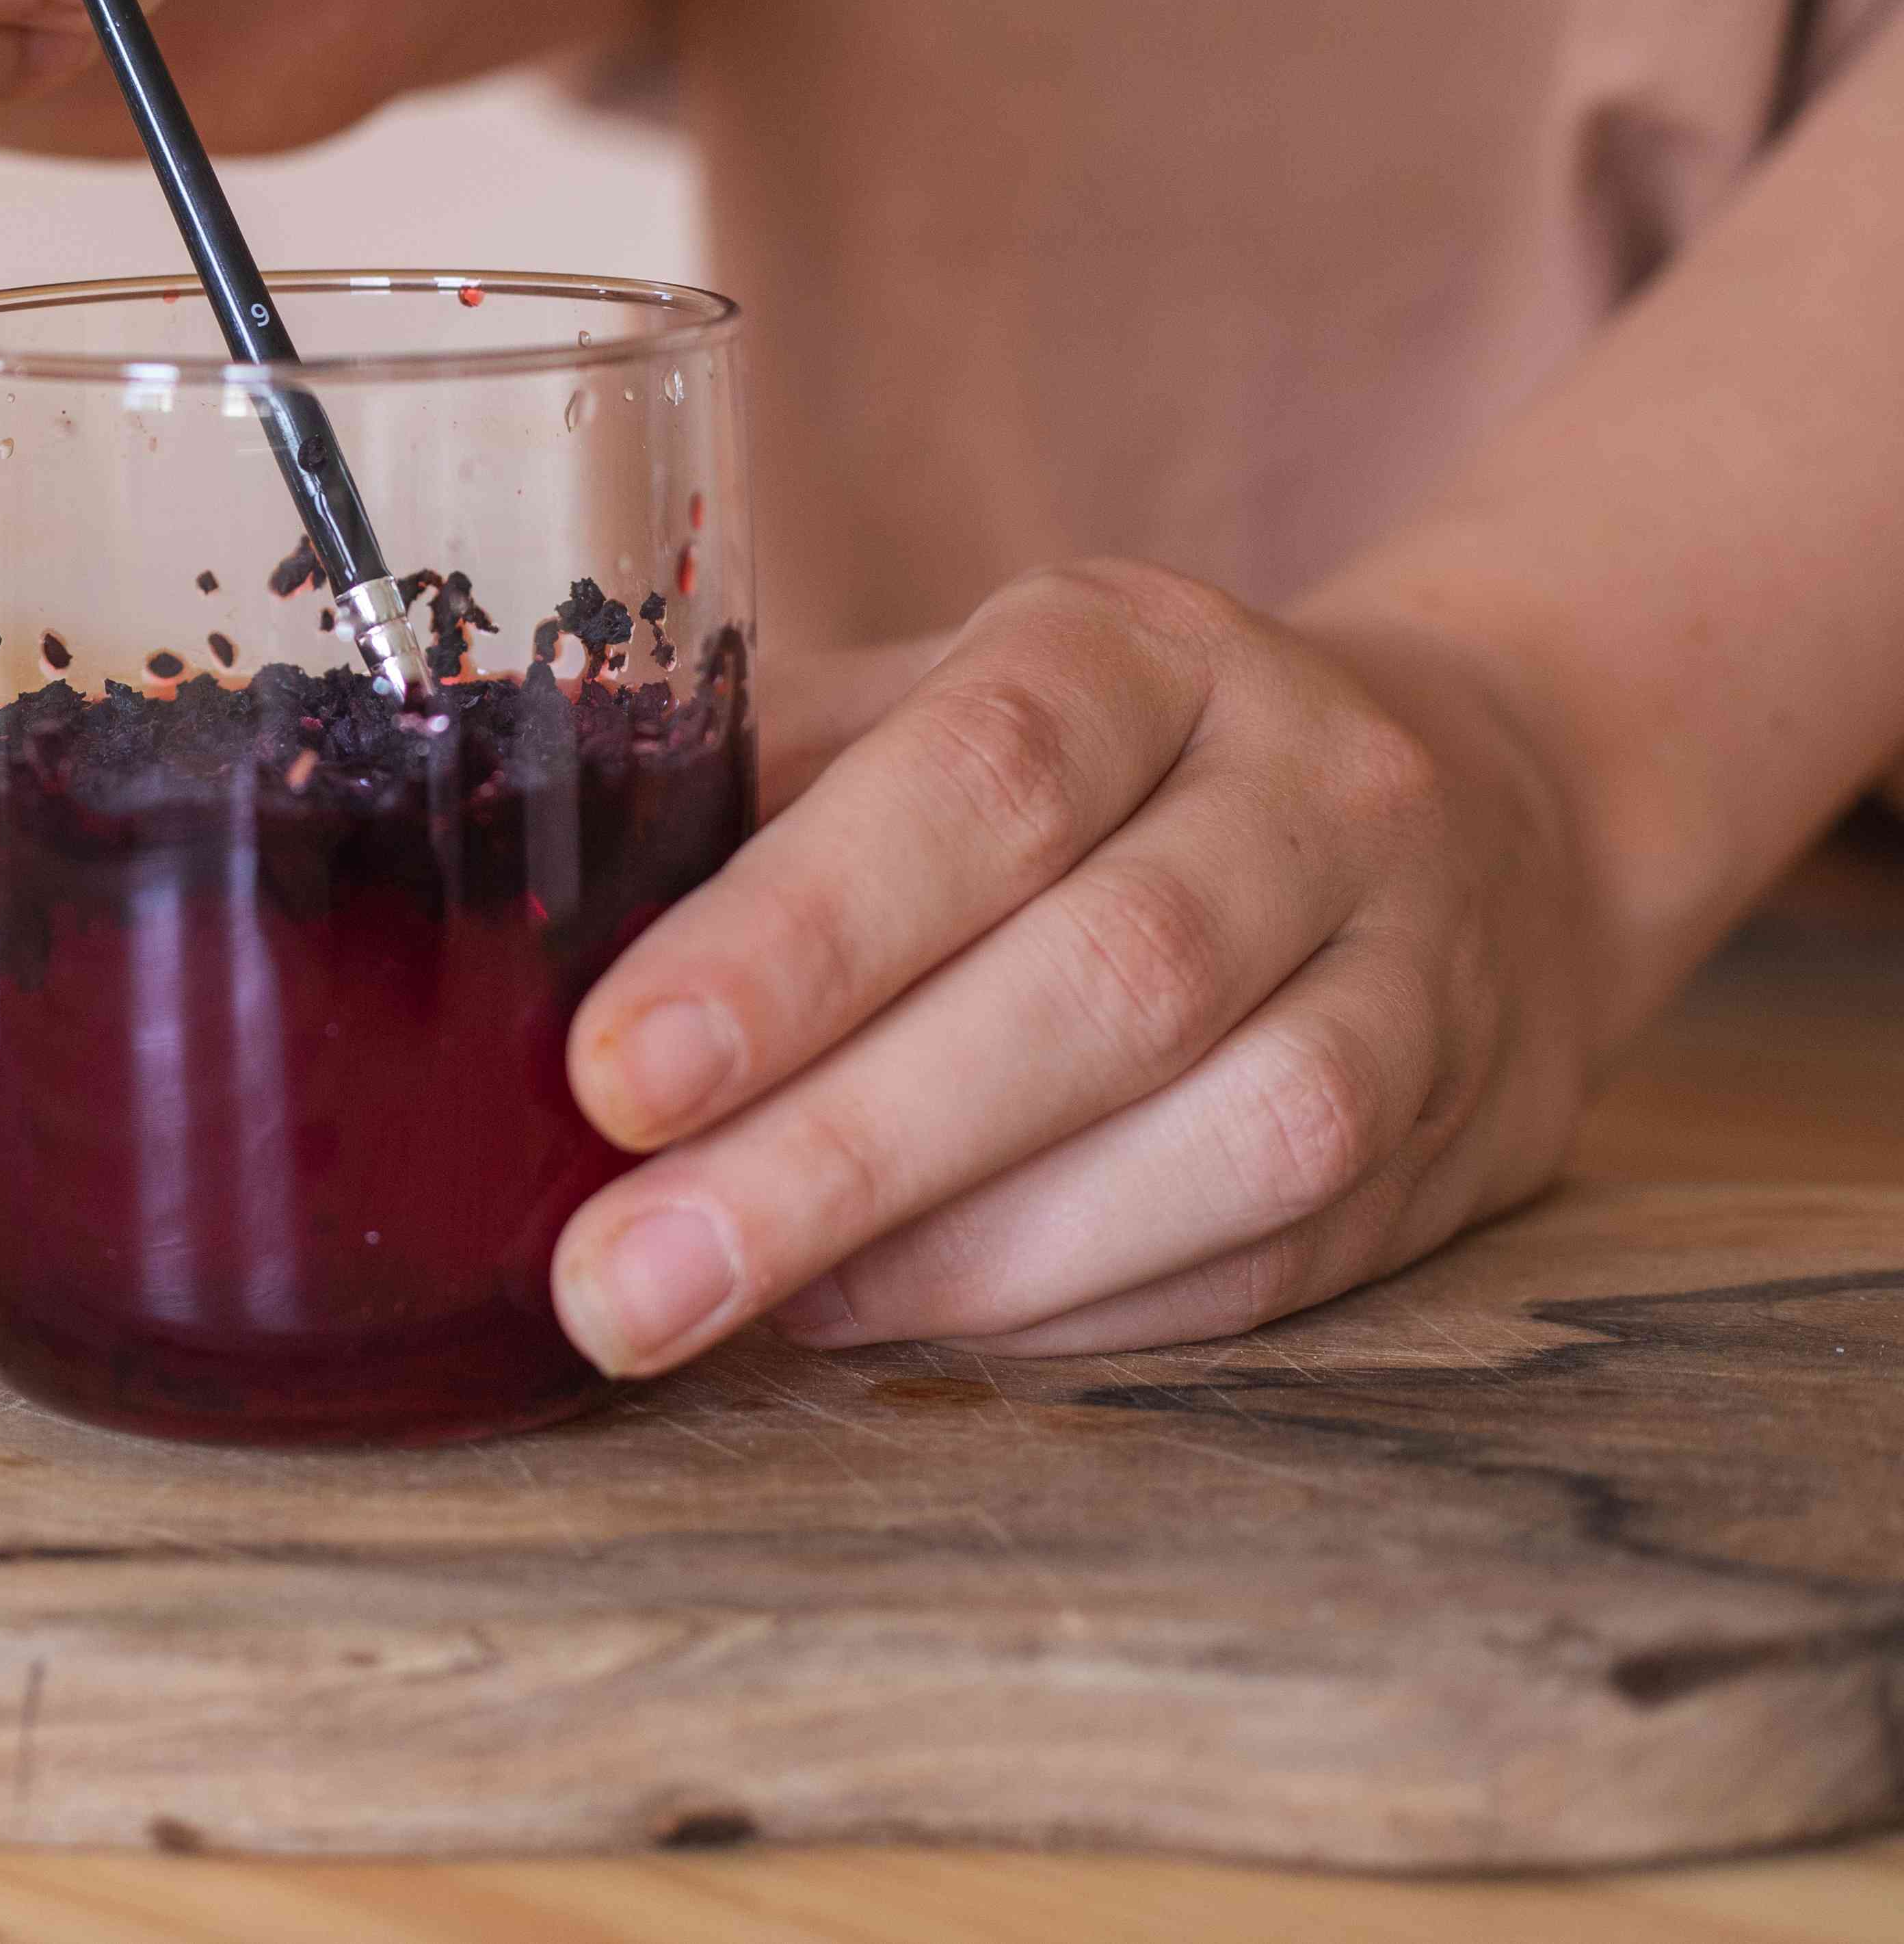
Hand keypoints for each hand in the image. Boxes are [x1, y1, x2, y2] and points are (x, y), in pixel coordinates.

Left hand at [552, 561, 1610, 1371]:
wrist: (1469, 792)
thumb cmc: (1094, 763)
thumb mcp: (929, 702)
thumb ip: (748, 794)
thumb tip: (500, 939)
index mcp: (1136, 647)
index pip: (979, 779)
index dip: (794, 938)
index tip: (613, 1073)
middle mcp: (1311, 784)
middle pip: (1101, 980)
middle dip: (837, 1150)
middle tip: (627, 1274)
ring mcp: (1416, 961)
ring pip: (1229, 1134)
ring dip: (961, 1256)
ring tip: (741, 1313)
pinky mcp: (1463, 1129)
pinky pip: (1275, 1252)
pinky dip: (1070, 1305)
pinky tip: (899, 1322)